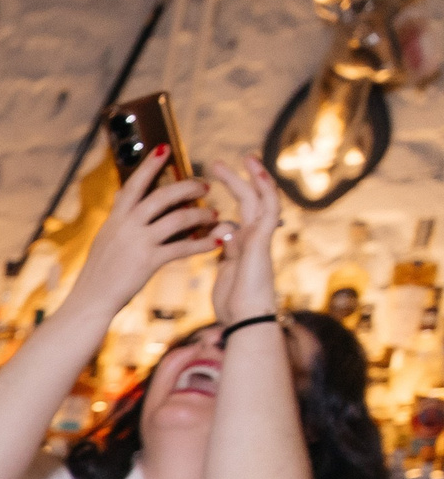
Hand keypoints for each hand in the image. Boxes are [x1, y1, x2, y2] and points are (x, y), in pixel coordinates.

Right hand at [66, 148, 219, 322]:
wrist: (90, 301)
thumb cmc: (99, 274)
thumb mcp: (104, 240)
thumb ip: (119, 220)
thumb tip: (123, 197)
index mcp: (115, 219)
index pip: (133, 184)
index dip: (149, 165)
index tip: (165, 147)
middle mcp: (126, 226)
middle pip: (162, 196)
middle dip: (187, 187)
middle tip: (204, 185)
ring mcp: (138, 243)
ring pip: (178, 218)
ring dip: (201, 214)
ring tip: (214, 214)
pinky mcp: (148, 261)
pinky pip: (183, 247)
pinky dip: (203, 243)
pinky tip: (216, 241)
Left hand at [208, 153, 283, 324]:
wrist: (244, 319)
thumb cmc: (233, 303)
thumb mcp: (223, 270)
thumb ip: (225, 249)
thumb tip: (222, 230)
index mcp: (242, 245)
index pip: (237, 214)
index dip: (227, 200)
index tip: (210, 184)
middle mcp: (254, 238)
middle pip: (248, 201)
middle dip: (235, 181)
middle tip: (217, 164)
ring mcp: (261, 238)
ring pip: (261, 199)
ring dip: (252, 178)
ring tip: (243, 159)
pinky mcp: (264, 240)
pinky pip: (268, 209)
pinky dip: (264, 190)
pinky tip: (256, 174)